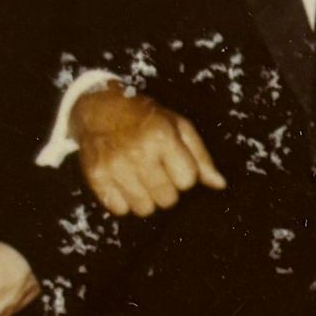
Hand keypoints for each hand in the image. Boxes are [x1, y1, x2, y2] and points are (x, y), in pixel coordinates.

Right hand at [72, 87, 225, 216]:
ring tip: (139, 177)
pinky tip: (122, 181)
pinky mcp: (96, 176)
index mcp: (162, 136)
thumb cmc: (145, 118)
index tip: (173, 164)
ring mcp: (115, 165)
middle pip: (167, 199)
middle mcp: (138, 152)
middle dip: (165, 189)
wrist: (98, 106)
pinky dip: (123, 200)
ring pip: (144, 209)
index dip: (183, 175)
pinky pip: (120, 209)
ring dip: (145, 198)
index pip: (187, 181)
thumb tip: (220, 184)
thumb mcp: (178, 126)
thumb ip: (200, 157)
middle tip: (154, 170)